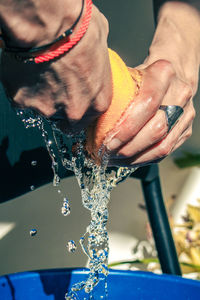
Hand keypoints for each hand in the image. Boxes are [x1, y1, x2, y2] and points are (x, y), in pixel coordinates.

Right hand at [0, 4, 111, 131]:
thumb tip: (92, 57)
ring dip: (39, 93)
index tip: (70, 101)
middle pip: (64, 119)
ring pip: (41, 107)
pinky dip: (21, 86)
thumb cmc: (80, 31)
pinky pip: (20, 97)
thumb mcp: (102, 48)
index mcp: (97, 102)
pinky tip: (25, 68)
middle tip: (53, 83)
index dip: (76, 110)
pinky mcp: (23, 101)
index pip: (87, 120)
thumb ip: (97, 66)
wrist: (50, 25)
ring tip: (39, 70)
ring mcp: (48, 109)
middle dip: (58, 105)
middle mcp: (74, 112)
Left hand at [106, 2, 198, 166]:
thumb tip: (86, 119)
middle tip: (105, 154)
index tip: (106, 140)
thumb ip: (113, 94)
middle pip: (156, 129)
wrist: (170, 74)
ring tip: (113, 160)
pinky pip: (165, 151)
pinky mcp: (185, 130)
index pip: (147, 103)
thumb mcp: (126, 75)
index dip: (126, 127)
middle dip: (127, 147)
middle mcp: (179, 93)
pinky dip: (144, 160)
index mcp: (164, 73)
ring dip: (134, 158)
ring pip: (162, 145)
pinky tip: (126, 161)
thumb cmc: (141, 75)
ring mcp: (186, 114)